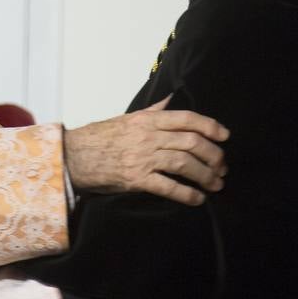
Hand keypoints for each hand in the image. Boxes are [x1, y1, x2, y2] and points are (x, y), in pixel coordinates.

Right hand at [64, 96, 228, 205]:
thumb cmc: (100, 138)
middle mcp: (147, 136)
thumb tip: (171, 99)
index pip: (186, 118)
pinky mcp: (136, 179)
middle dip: (213, 155)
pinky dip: (187, 193)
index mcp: (147, 120)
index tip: (224, 136)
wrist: (73, 157)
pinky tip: (197, 199)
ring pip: (184, 163)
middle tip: (222, 166)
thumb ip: (153, 111)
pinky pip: (168, 186)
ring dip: (205, 175)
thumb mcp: (128, 118)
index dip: (210, 126)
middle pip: (191, 142)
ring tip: (216, 184)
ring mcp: (142, 158)